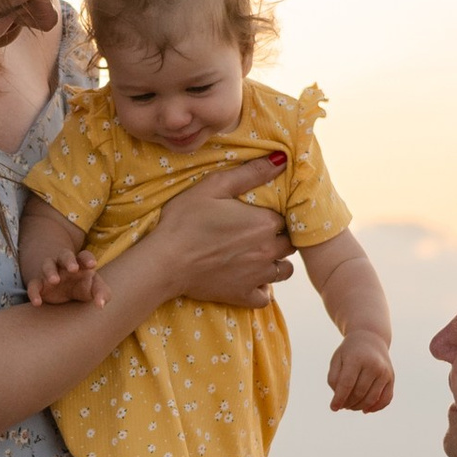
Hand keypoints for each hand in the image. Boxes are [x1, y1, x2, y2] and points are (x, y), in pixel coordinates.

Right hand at [27, 248, 103, 305]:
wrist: (65, 293)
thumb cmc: (84, 287)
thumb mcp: (95, 290)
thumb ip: (102, 294)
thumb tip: (100, 305)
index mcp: (81, 263)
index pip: (84, 256)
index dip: (88, 259)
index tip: (92, 265)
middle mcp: (64, 265)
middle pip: (65, 255)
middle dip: (69, 260)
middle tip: (73, 268)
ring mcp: (50, 272)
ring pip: (47, 265)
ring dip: (50, 271)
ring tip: (54, 280)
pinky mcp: (39, 284)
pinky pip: (33, 285)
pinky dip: (34, 292)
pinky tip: (37, 303)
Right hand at [153, 156, 293, 307]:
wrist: (165, 261)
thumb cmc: (185, 220)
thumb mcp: (214, 186)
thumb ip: (251, 173)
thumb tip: (281, 160)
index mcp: (264, 222)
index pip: (287, 216)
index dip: (275, 214)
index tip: (260, 213)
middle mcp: (268, 250)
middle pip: (290, 243)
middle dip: (279, 237)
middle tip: (257, 232)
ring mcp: (257, 276)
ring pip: (284, 270)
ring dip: (276, 261)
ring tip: (256, 254)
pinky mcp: (243, 295)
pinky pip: (266, 296)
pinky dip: (262, 288)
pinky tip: (249, 278)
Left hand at [326, 332, 394, 412]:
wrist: (371, 338)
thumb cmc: (349, 352)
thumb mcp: (337, 360)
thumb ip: (334, 379)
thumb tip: (340, 399)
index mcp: (357, 358)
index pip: (346, 384)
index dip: (339, 399)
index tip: (333, 408)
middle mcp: (373, 365)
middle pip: (359, 393)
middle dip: (348, 403)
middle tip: (342, 405)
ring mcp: (384, 372)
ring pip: (371, 399)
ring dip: (359, 407)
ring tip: (351, 406)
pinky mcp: (391, 378)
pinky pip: (386, 399)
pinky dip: (375, 408)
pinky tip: (365, 410)